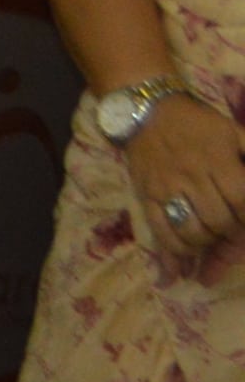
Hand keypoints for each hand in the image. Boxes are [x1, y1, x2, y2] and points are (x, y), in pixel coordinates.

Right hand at [127, 93, 244, 262]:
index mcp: (219, 160)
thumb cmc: (197, 123)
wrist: (146, 111)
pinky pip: (159, 231)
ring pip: (190, 231)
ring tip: (208, 245)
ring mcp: (166, 188)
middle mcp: (193, 176)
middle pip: (218, 220)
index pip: (241, 200)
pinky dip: (171, 255)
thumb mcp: (234, 131)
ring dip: (204, 246)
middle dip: (229, 234)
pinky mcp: (145, 196)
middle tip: (229, 233)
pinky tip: (178, 270)